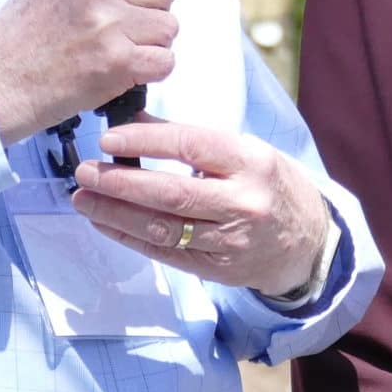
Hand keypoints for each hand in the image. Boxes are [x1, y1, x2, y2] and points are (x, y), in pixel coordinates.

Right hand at [0, 0, 176, 146]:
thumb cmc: (26, 31)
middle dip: (151, 11)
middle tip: (119, 28)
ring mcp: (107, 20)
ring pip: (170, 26)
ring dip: (150, 43)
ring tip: (116, 49)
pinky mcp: (116, 60)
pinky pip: (166, 60)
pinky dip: (151, 71)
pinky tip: (123, 70)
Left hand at [72, 117, 333, 299]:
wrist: (308, 240)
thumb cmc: (269, 184)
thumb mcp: (244, 151)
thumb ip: (191, 139)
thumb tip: (133, 121)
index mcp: (252, 161)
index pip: (191, 146)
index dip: (146, 140)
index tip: (108, 138)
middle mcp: (244, 202)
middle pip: (172, 192)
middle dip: (120, 182)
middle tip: (85, 171)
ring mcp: (231, 240)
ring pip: (164, 228)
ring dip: (116, 213)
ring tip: (83, 199)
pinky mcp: (219, 270)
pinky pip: (167, 253)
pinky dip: (131, 238)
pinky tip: (105, 223)